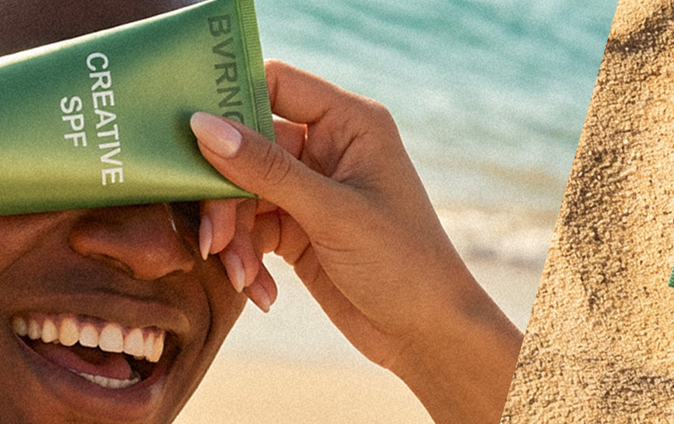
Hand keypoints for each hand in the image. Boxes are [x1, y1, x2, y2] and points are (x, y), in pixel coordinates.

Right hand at [187, 61, 519, 423]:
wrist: (427, 332)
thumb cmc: (403, 263)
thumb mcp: (332, 214)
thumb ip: (266, 169)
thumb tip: (201, 123)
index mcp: (351, 123)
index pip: (275, 83)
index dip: (229, 99)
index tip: (186, 132)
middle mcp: (329, 146)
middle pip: (244, 144)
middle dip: (223, 195)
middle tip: (214, 241)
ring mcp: (310, 188)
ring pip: (239, 191)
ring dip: (233, 237)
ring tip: (243, 276)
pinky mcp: (297, 226)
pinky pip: (249, 228)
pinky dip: (246, 258)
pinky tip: (260, 292)